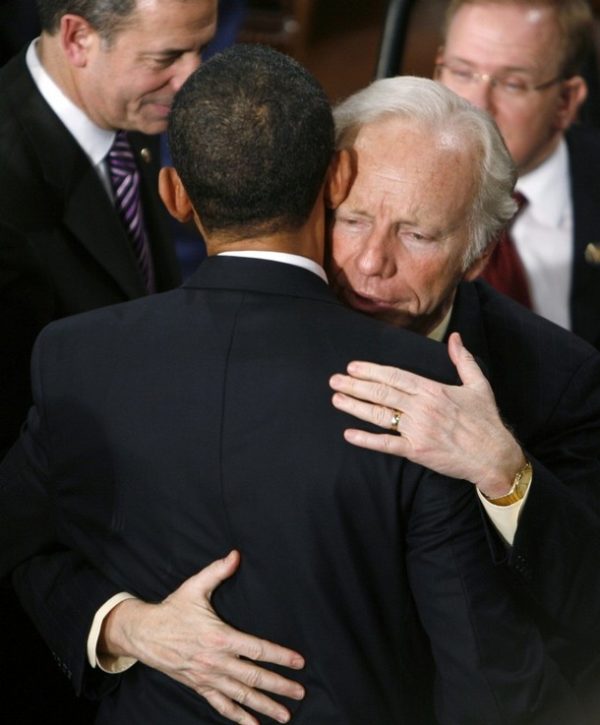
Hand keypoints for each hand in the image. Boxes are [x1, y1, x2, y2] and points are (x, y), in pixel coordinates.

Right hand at [100, 550, 304, 723]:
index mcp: (220, 637)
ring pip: (241, 695)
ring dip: (264, 706)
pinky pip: (221, 705)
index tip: (299, 662)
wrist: (144, 633)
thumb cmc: (172, 609)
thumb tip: (235, 555)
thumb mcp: (194, 587)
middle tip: (300, 692)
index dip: (280, 656)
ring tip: (285, 715)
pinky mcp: (198, 686)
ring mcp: (207, 677)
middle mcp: (216, 661)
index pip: (257, 649)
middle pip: (254, 677)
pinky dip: (238, 717)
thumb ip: (217, 571)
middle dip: (279, 686)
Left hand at [329, 332, 523, 497]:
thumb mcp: (478, 385)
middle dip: (355, 385)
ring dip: (355, 407)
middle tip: (334, 380)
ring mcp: (418, 430)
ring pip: (380, 415)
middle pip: (382, 393)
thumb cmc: (486, 421)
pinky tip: (349, 434)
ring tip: (336, 399)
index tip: (353, 367)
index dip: (372, 371)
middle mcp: (422, 408)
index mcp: (434, 390)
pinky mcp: (417, 451)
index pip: (395, 376)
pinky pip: (387, 444)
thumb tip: (455, 337)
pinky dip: (367, 440)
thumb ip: (463, 360)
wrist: (494, 456)